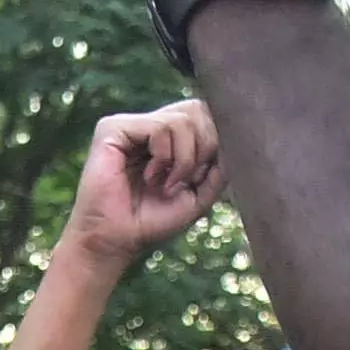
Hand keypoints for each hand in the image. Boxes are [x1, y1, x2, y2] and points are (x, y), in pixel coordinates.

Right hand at [62, 100, 226, 267]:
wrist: (117, 241)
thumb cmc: (152, 221)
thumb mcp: (199, 195)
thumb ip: (220, 167)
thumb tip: (236, 137)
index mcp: (168, 137)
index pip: (205, 114)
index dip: (215, 141)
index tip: (200, 178)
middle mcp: (150, 125)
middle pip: (198, 108)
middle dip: (204, 148)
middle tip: (186, 180)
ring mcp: (131, 125)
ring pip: (183, 119)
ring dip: (184, 160)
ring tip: (165, 184)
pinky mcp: (113, 128)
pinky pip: (161, 126)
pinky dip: (165, 157)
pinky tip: (150, 177)